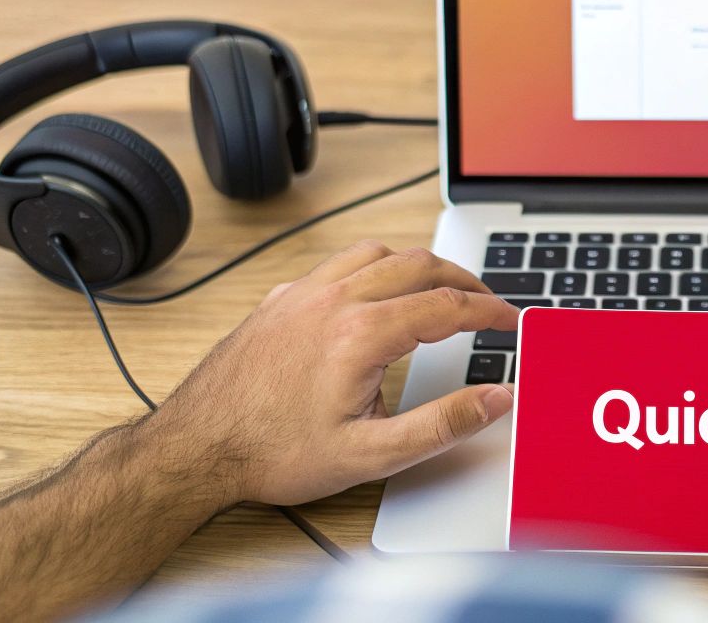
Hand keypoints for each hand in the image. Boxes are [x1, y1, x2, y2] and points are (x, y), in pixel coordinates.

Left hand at [136, 241, 517, 506]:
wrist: (196, 449)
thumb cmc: (273, 455)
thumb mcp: (372, 455)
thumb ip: (443, 423)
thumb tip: (496, 398)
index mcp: (362, 334)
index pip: (448, 308)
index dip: (491, 313)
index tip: (512, 322)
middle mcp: (333, 300)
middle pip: (419, 265)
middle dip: (464, 281)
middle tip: (488, 302)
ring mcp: (302, 294)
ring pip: (377, 253)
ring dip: (419, 265)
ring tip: (441, 289)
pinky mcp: (279, 300)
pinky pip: (337, 264)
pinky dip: (373, 268)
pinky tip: (375, 294)